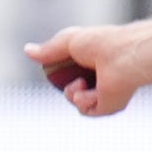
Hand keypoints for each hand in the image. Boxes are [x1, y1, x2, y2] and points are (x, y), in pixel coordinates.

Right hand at [24, 24, 145, 116]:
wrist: (124, 58)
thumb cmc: (102, 44)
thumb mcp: (68, 41)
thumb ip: (48, 49)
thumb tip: (27, 51)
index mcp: (91, 61)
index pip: (68, 69)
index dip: (59, 68)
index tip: (55, 61)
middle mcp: (98, 78)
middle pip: (69, 86)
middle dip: (64, 81)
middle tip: (73, 72)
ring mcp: (103, 93)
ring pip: (74, 100)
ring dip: (72, 92)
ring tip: (81, 82)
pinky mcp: (107, 107)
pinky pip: (84, 110)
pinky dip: (83, 100)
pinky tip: (90, 91)